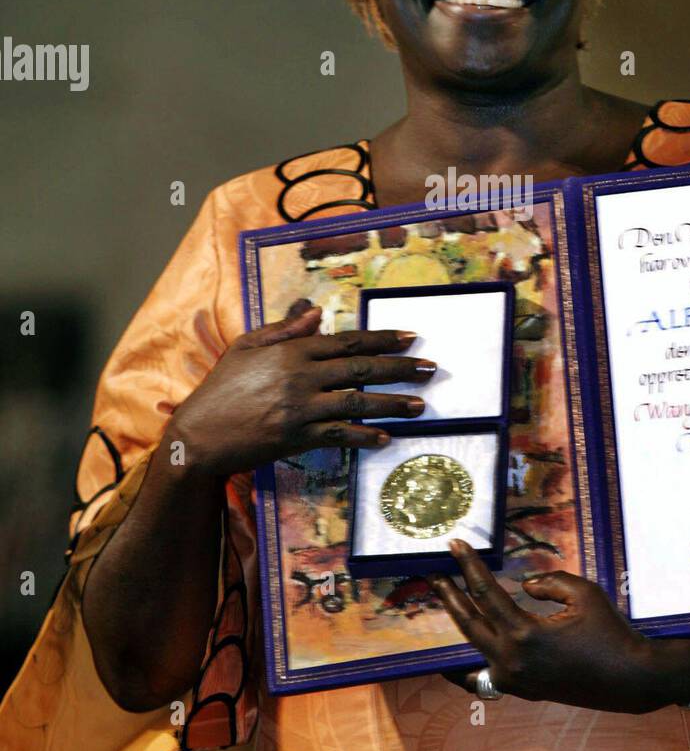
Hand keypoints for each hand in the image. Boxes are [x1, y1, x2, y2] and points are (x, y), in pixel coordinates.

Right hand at [167, 305, 434, 478]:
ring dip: (392, 404)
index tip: (411, 338)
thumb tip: (315, 311)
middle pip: (361, 369)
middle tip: (430, 368)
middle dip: (400, 368)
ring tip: (420, 404)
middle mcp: (301, 377)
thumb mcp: (247, 346)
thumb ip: (285, 329)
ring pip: (357, 402)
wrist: (197, 435)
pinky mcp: (296, 438)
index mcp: (292, 351)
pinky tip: (385, 438)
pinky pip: (338, 435)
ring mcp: (300, 409)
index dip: (382, 339)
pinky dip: (364, 437)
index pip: (347, 341)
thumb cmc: (221, 388)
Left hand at [431, 540, 679, 713]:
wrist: (631, 680)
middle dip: (449, 595)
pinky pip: (485, 675)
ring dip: (460, 620)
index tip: (455, 545)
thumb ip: (548, 583)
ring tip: (448, 598)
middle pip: (469, 621)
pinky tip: (453, 661)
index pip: (486, 593)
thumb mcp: (583, 593)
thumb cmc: (611, 632)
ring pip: (475, 646)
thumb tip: (524, 586)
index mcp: (525, 634)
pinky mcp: (523, 691)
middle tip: (434, 574)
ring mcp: (515, 681)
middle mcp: (512, 661)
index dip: (469, 566)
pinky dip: (468, 665)